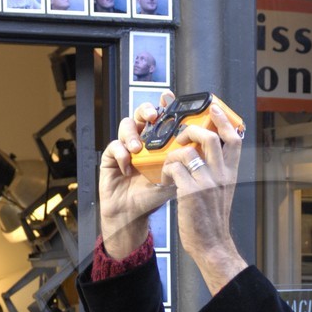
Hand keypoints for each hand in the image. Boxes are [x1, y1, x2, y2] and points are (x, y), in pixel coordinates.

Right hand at [98, 91, 175, 258]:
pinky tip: (127, 167)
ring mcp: (125, 147)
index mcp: (159, 142)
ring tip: (137, 149)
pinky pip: (114, 146)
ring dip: (132, 134)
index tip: (168, 97)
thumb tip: (201, 146)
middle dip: (146, 110)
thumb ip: (185, 161)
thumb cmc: (154, 194)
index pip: (162, 117)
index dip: (164, 104)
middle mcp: (142, 140)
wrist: (133, 213)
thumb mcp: (175, 177)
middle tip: (153, 117)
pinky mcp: (111, 156)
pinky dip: (121, 154)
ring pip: (126, 125)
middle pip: (141, 114)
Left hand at [162, 101, 247, 294]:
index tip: (214, 108)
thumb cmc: (212, 221)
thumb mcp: (222, 192)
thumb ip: (217, 172)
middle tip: (179, 137)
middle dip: (191, 129)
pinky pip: (174, 168)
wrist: (212, 245)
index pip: (234, 139)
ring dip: (173, 152)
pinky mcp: (190, 192)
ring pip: (189, 150)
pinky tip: (164, 178)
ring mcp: (206, 183)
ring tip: (168, 161)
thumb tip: (207, 154)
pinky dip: (166, 169)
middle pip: (210, 136)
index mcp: (230, 174)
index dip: (224, 120)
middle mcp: (221, 175)